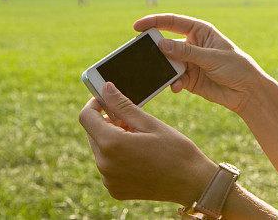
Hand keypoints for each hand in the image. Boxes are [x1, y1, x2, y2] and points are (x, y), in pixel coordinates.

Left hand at [78, 82, 213, 205]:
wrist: (191, 182)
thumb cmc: (175, 149)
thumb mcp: (150, 123)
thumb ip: (123, 105)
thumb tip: (106, 88)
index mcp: (112, 144)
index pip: (86, 117)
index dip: (94, 104)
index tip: (107, 100)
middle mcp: (105, 165)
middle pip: (93, 133)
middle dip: (108, 123)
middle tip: (134, 122)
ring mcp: (109, 180)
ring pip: (101, 149)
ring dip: (113, 140)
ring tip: (140, 140)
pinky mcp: (115, 190)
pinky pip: (108, 166)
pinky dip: (118, 157)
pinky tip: (140, 156)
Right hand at [134, 14, 267, 114]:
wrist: (247, 92)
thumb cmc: (237, 67)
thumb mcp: (212, 58)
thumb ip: (187, 52)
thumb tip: (161, 45)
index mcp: (200, 31)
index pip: (173, 22)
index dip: (154, 22)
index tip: (137, 26)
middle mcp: (192, 44)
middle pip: (166, 43)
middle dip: (154, 49)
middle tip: (139, 55)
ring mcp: (189, 62)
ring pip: (167, 63)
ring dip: (162, 69)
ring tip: (157, 74)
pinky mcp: (188, 79)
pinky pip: (173, 79)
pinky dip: (172, 83)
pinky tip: (176, 87)